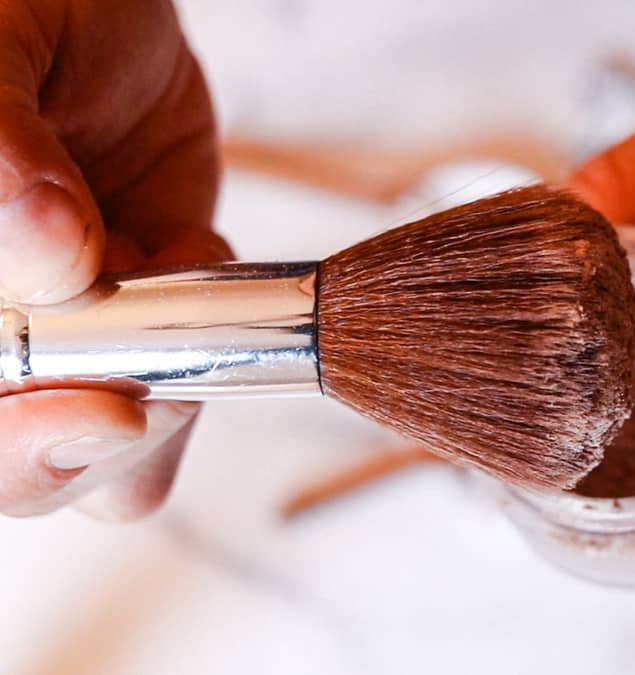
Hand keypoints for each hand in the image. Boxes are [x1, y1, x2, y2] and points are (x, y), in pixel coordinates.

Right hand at [0, 1, 227, 518]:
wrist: (93, 8)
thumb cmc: (23, 17)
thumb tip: (50, 259)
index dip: (23, 444)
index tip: (106, 410)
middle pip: (25, 469)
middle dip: (99, 435)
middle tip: (156, 374)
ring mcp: (65, 342)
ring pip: (113, 454)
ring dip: (169, 388)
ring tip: (166, 265)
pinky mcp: (143, 323)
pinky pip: (185, 392)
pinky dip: (214, 346)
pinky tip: (192, 252)